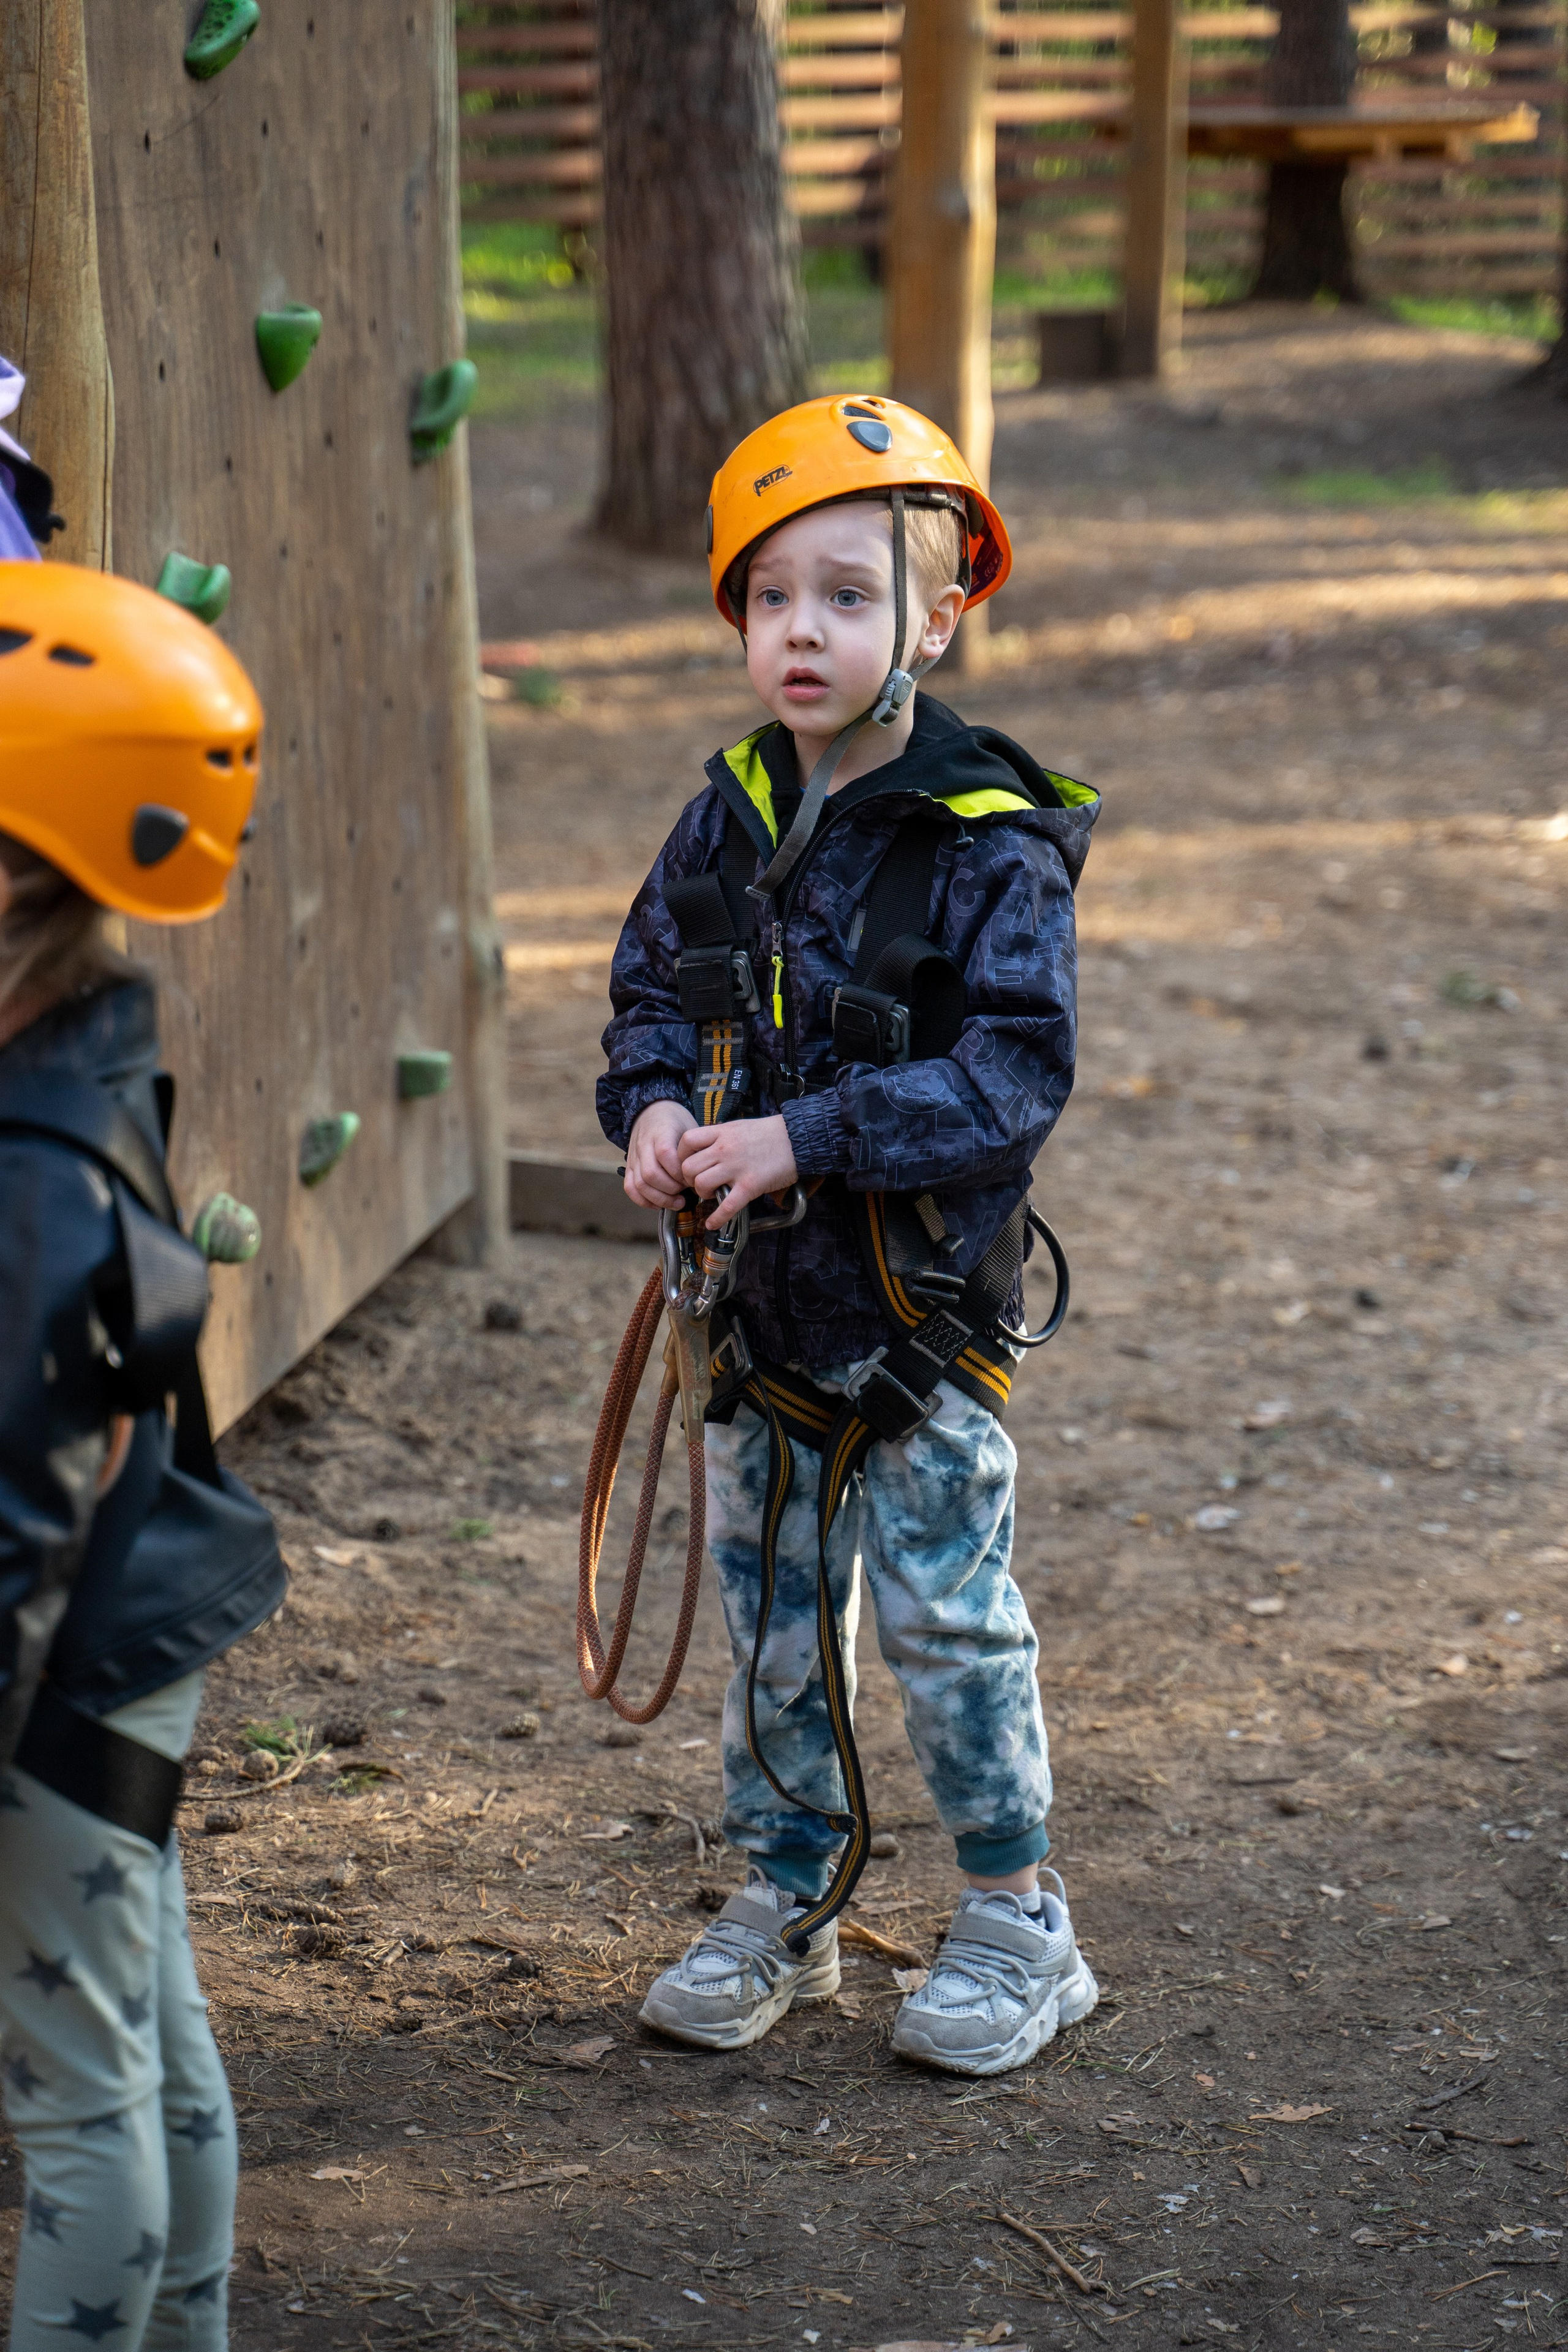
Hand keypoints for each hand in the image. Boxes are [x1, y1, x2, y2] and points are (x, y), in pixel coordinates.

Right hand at [625, 1099, 698, 1208]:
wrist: (652, 1110)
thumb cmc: (675, 1122)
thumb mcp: (690, 1127)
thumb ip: (695, 1149)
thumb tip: (705, 1175)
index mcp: (661, 1132)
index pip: (665, 1155)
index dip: (679, 1172)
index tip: (692, 1178)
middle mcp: (644, 1145)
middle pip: (651, 1173)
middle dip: (671, 1189)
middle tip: (686, 1192)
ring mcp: (634, 1157)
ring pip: (640, 1183)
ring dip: (660, 1198)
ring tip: (677, 1202)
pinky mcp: (630, 1166)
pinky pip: (630, 1187)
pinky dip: (643, 1200)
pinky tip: (659, 1204)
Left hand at [678, 1115, 797, 1227]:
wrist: (798, 1139)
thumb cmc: (770, 1133)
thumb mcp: (739, 1127)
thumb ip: (720, 1137)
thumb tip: (704, 1148)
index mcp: (721, 1132)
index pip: (686, 1141)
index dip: (681, 1156)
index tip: (686, 1164)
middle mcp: (725, 1149)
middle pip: (689, 1167)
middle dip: (690, 1179)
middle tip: (699, 1183)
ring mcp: (737, 1168)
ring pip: (702, 1185)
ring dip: (702, 1194)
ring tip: (712, 1194)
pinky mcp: (750, 1186)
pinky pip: (726, 1206)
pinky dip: (716, 1219)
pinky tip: (712, 1224)